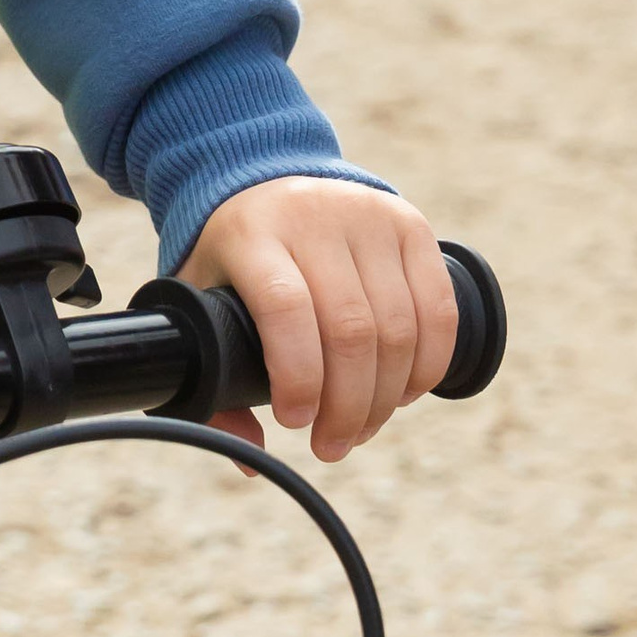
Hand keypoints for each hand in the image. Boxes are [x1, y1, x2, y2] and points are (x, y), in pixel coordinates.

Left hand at [177, 179, 456, 464]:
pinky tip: (403, 394)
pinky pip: (438, 310)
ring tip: (360, 428)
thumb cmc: (230, 256)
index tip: (294, 422)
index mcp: (252, 235)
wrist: (263, 177)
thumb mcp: (197, 297)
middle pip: (351, 330)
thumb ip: (209, 377)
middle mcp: (313, 218)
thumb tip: (249, 458)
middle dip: (347, 406)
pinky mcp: (409, 225)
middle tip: (331, 446)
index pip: (286, 308)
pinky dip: (427, 366)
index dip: (298, 375)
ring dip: (386, 397)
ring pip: (398, 327)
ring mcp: (367, 217)